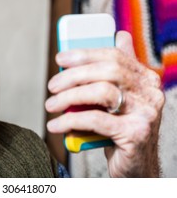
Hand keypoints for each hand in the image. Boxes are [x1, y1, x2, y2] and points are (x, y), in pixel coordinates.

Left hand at [45, 31, 164, 176]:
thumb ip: (119, 70)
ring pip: (101, 92)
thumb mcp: (122, 97)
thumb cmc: (121, 127)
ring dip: (69, 97)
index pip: (114, 56)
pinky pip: (96, 120)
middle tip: (52, 86)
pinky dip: (70, 121)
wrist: (135, 165)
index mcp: (146, 79)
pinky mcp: (135, 134)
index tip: (60, 58)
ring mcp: (146, 113)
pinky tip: (56, 125)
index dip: (84, 54)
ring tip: (51, 105)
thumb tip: (119, 35)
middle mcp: (150, 93)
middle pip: (107, 71)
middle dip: (73, 75)